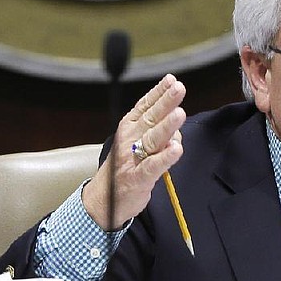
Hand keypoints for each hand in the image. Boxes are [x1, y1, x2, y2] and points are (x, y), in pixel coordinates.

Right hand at [83, 74, 186, 229]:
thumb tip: (175, 113)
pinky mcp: (138, 179)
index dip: (159, 92)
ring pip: (153, 139)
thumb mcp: (135, 142)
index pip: (145, 106)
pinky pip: (153, 166)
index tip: (172, 80)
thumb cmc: (124, 168)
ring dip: (167, 126)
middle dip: (166, 102)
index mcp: (129, 128)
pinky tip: (176, 149)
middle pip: (151, 118)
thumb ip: (155, 128)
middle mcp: (130, 140)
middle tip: (179, 88)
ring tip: (179, 114)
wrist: (102, 200)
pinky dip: (164, 158)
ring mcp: (133, 159)